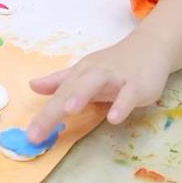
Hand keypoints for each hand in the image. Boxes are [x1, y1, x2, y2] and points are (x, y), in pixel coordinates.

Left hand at [25, 32, 171, 142]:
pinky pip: (129, 95)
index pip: (58, 96)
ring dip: (82, 94)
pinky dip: (122, 105)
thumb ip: (61, 81)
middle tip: (37, 132)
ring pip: (96, 83)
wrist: (150, 46)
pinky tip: (113, 118)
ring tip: (68, 110)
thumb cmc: (114, 64)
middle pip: (70, 90)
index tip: (30, 136)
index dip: (43, 116)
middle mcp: (94, 73)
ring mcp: (116, 77)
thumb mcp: (85, 72)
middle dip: (53, 110)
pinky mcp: (138, 84)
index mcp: (80, 73)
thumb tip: (32, 86)